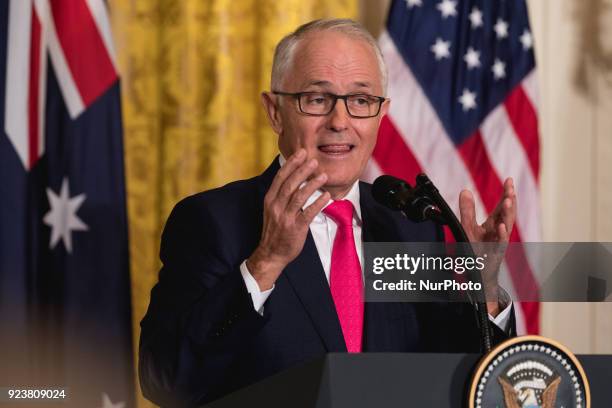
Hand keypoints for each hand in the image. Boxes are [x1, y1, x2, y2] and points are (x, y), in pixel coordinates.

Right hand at [247, 149, 329, 289]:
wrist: (271, 253)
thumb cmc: (275, 230)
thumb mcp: (272, 209)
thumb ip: (281, 194)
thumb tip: (294, 177)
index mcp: (270, 199)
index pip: (280, 177)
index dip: (291, 164)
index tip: (301, 153)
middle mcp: (276, 206)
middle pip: (290, 183)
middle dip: (302, 170)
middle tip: (314, 160)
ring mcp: (285, 217)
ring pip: (299, 196)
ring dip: (312, 184)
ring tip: (323, 176)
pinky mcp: (295, 227)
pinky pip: (308, 212)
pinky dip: (317, 203)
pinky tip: (326, 196)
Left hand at [459, 178, 516, 315]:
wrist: (477, 273)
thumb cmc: (475, 250)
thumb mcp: (468, 227)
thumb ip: (467, 210)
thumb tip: (465, 190)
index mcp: (494, 224)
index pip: (502, 206)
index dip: (506, 193)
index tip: (509, 179)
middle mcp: (499, 231)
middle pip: (507, 213)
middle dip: (509, 199)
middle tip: (510, 186)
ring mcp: (498, 242)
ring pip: (506, 226)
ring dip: (507, 213)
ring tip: (508, 200)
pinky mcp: (495, 254)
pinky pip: (500, 244)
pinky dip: (501, 235)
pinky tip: (501, 226)